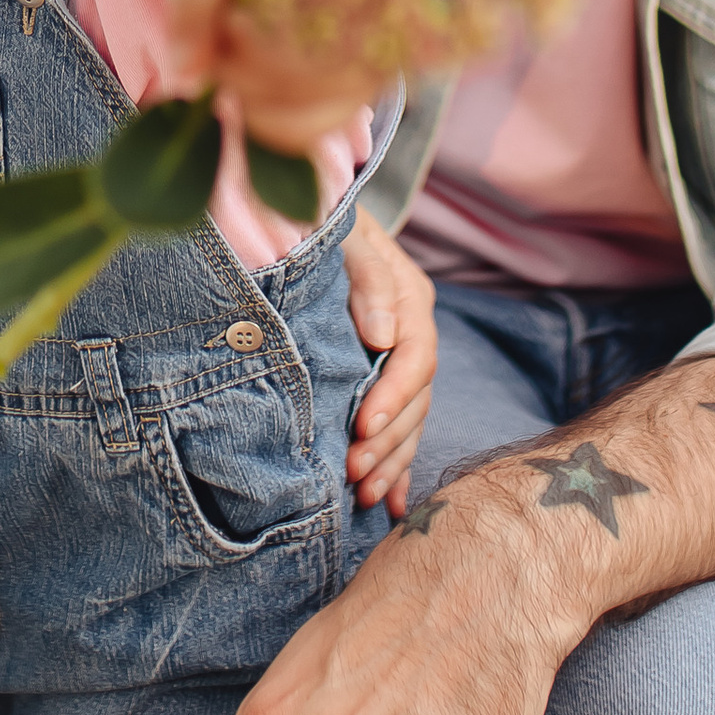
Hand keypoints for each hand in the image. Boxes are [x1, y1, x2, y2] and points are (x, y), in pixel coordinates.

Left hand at [342, 212, 434, 513]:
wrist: (299, 210)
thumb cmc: (317, 222)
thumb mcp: (344, 233)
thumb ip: (366, 275)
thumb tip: (381, 335)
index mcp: (408, 296)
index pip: (414, 355)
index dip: (393, 395)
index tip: (363, 425)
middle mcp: (409, 331)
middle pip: (415, 397)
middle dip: (388, 440)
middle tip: (355, 472)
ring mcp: (398, 357)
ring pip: (409, 419)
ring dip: (391, 461)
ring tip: (365, 495)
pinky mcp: (381, 379)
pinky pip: (398, 427)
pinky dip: (395, 466)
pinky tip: (390, 504)